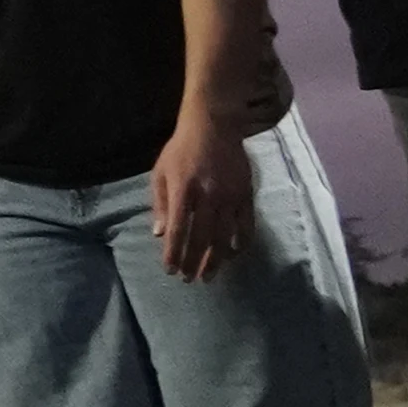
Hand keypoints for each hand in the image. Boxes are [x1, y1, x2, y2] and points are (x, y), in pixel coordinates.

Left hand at [151, 119, 253, 280]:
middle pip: (202, 238)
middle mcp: (208, 196)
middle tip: (189, 280)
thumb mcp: (160, 173)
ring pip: (225, 236)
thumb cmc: (181, 150)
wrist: (213, 126)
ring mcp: (230, 196)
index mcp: (183, 190)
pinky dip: (241, 243)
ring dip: (216, 260)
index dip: (174, 254)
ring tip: (208, 275)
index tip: (171, 270)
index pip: (179, 230)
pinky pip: (247, 225)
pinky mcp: (247, 194)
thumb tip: (160, 235)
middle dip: (194, 262)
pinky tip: (233, 255)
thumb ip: (161, 205)